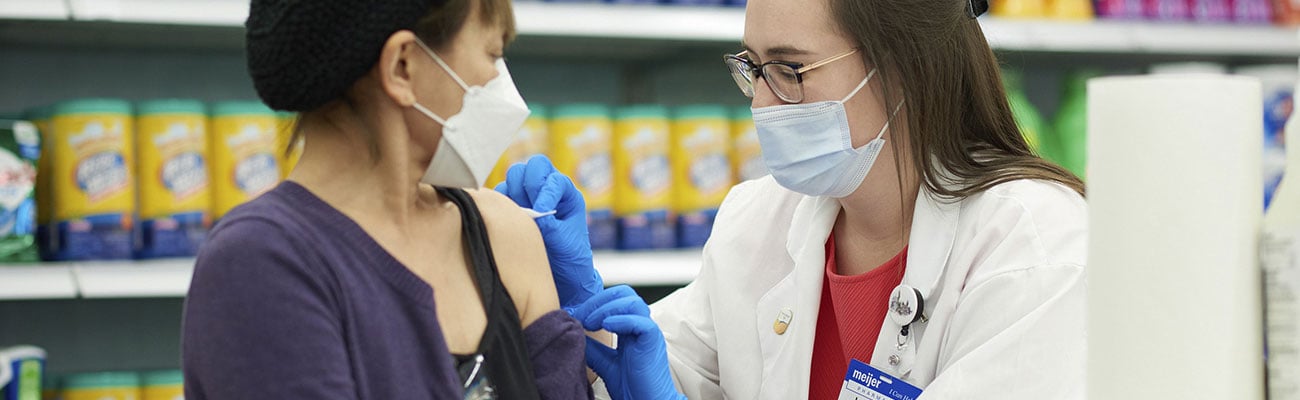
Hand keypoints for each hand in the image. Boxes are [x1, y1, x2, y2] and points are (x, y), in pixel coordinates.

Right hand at [495, 155, 602, 308]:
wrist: (561, 278)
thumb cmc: (570, 259)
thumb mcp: (565, 243)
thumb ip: (550, 226)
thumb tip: (532, 213)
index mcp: (567, 195)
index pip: (554, 179)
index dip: (546, 191)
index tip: (542, 211)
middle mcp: (548, 190)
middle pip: (534, 166)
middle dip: (529, 182)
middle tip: (529, 206)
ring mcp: (528, 197)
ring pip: (515, 175)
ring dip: (514, 190)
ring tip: (519, 213)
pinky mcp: (512, 207)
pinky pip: (500, 193)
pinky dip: (500, 202)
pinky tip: (507, 219)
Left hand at [570, 286, 686, 399]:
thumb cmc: (630, 387)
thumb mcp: (603, 361)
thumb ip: (592, 346)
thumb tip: (573, 331)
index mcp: (630, 327)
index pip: (615, 299)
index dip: (595, 302)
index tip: (576, 315)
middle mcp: (641, 325)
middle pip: (624, 294)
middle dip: (599, 301)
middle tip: (582, 316)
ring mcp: (648, 331)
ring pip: (633, 302)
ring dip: (608, 308)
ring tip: (591, 322)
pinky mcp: (653, 341)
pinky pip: (641, 321)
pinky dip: (622, 319)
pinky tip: (605, 326)